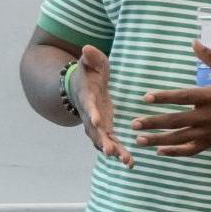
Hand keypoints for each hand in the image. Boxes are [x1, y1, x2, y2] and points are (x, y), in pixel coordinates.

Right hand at [75, 44, 132, 167]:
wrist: (79, 88)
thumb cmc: (87, 73)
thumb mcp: (89, 62)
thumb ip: (90, 57)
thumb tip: (87, 48)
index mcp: (86, 98)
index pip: (88, 106)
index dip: (91, 113)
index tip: (96, 120)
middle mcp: (89, 115)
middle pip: (94, 131)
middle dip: (102, 141)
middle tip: (110, 150)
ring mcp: (97, 125)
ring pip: (103, 141)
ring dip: (114, 151)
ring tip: (126, 161)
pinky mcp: (105, 130)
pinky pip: (112, 143)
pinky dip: (120, 153)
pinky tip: (131, 163)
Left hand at [133, 41, 210, 156]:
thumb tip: (194, 42)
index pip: (183, 97)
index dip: (164, 97)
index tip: (146, 97)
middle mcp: (208, 116)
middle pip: (176, 121)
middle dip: (154, 123)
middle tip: (134, 123)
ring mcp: (209, 131)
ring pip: (180, 138)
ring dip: (158, 140)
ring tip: (139, 140)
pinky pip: (191, 150)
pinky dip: (175, 152)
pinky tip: (159, 151)